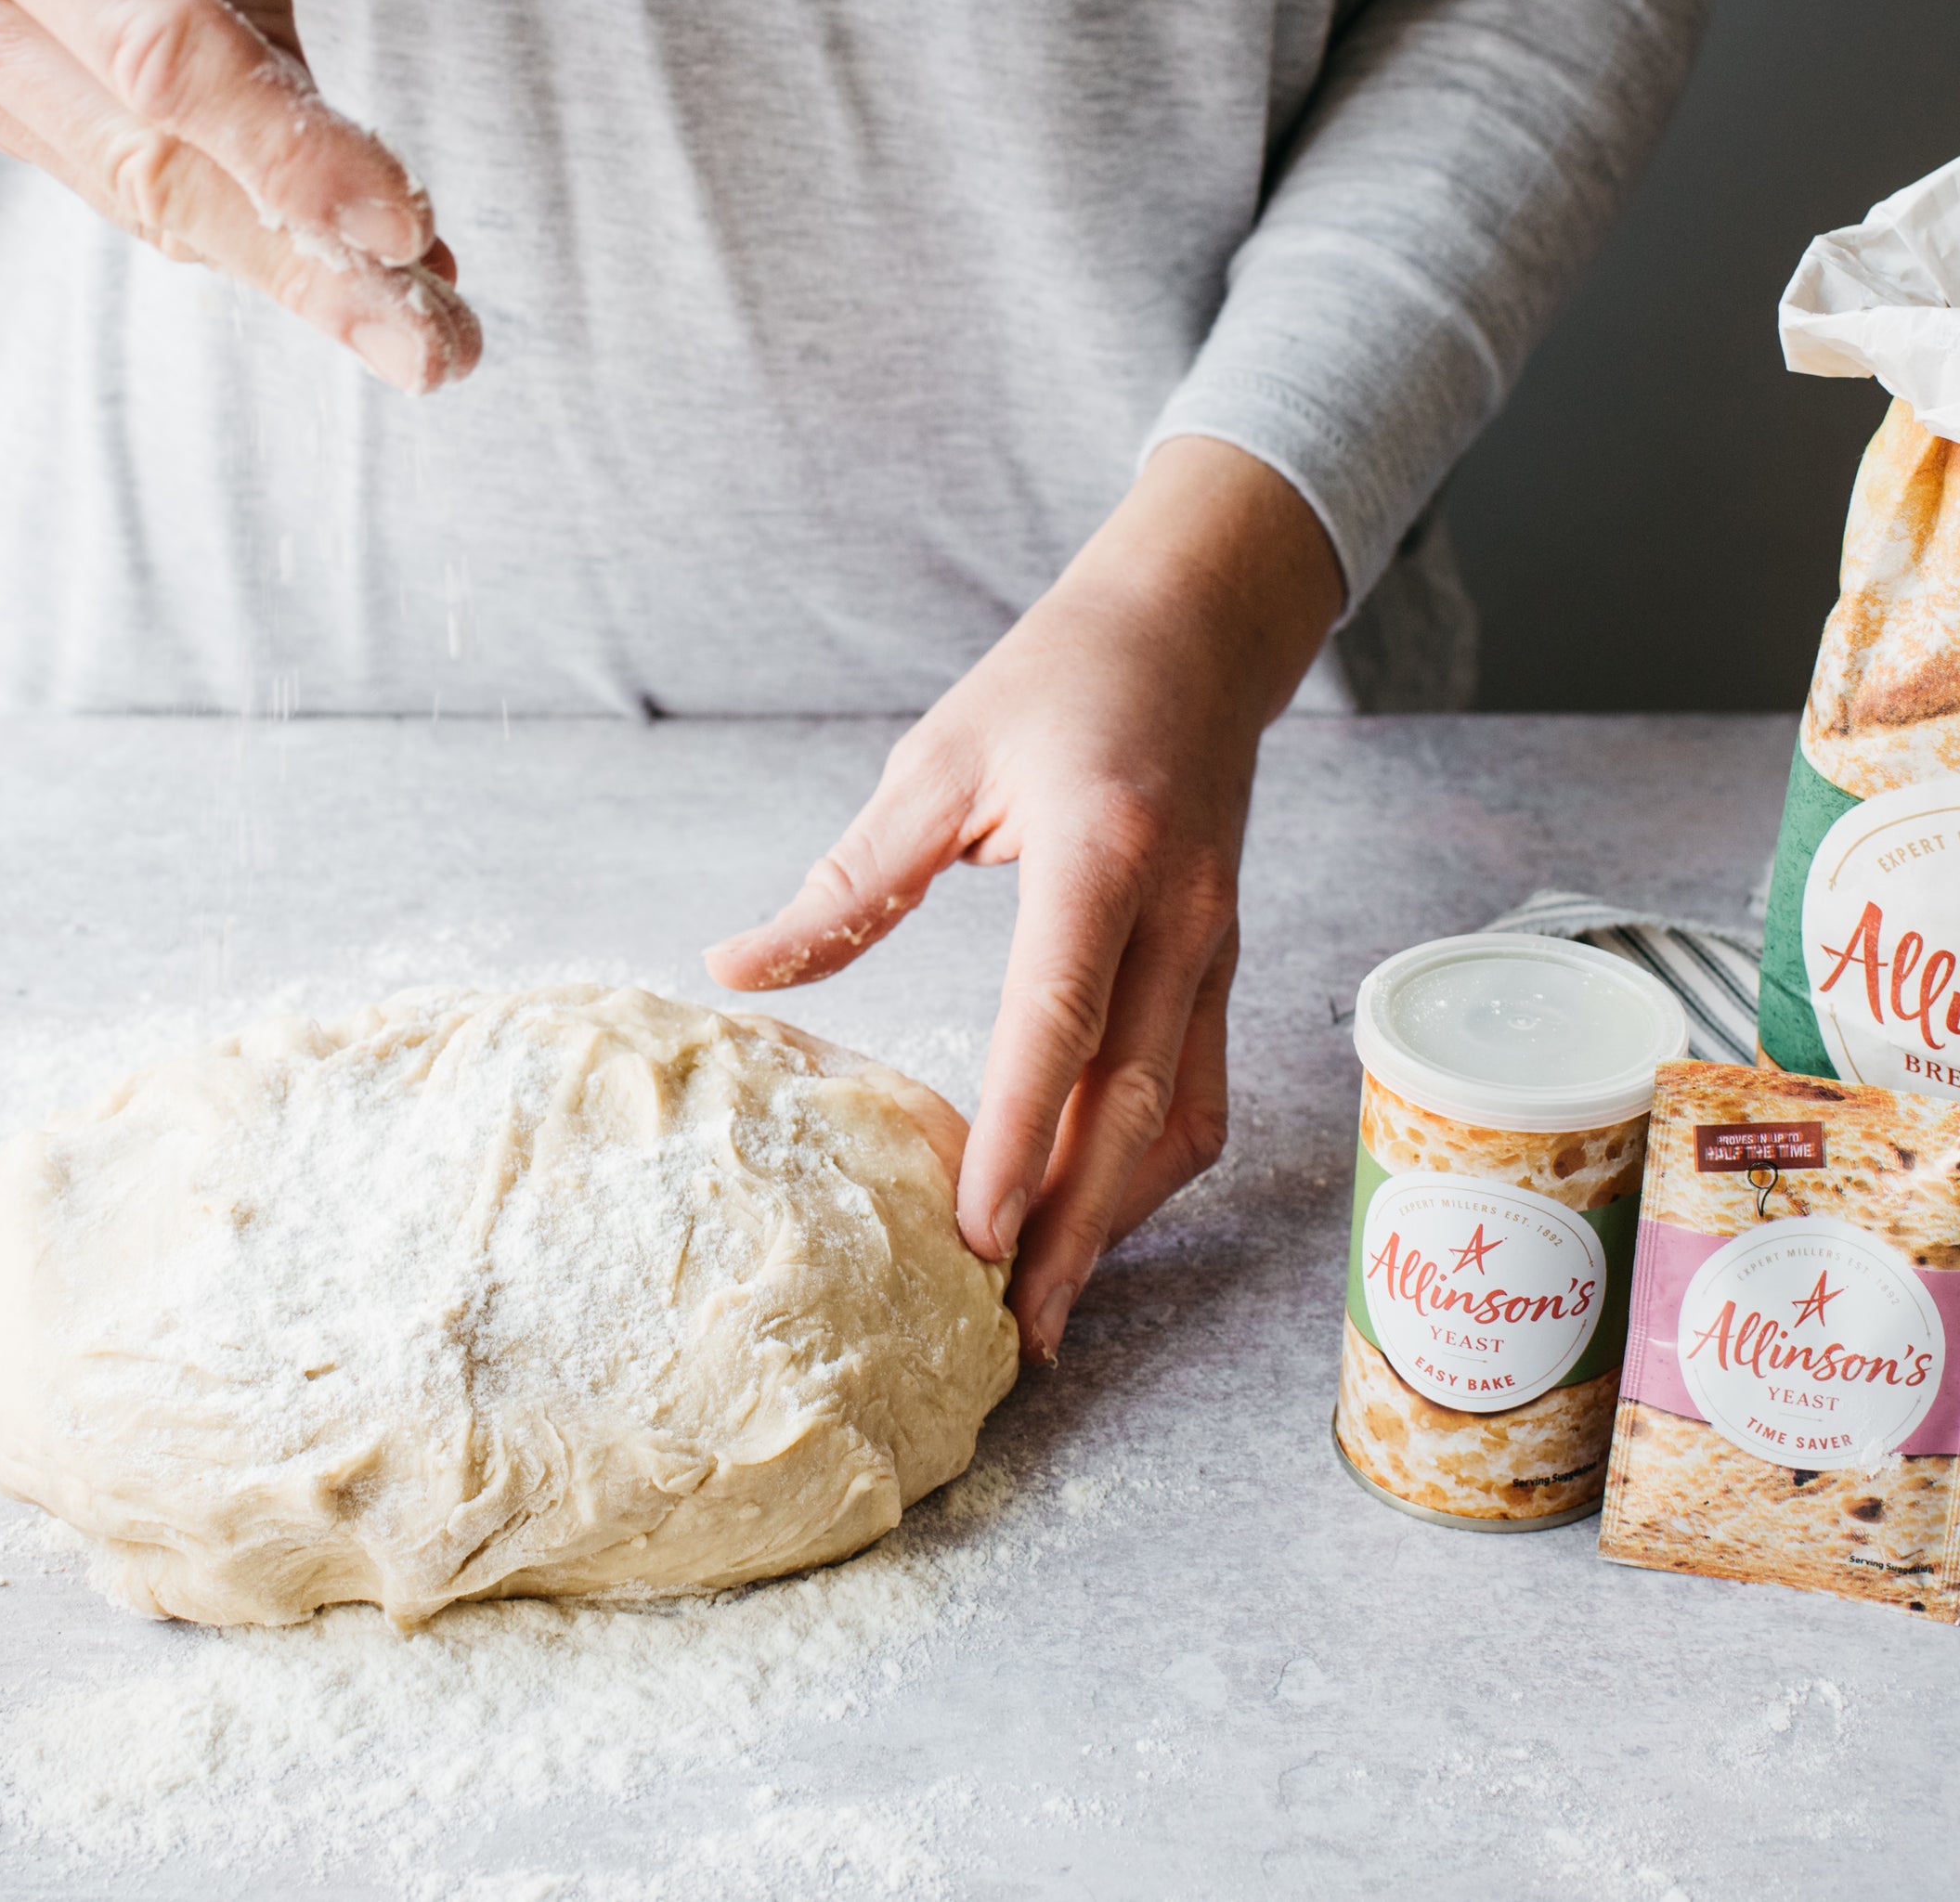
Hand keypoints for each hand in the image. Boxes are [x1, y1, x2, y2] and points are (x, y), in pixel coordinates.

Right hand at [0, 0, 477, 392]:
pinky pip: (131, 179)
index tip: (409, 225)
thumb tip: (318, 150)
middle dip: (309, 269)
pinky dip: (245, 227)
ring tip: (431, 331)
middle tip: (445, 354)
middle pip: (154, 166)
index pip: (163, 61)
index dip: (288, 153)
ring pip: (145, 198)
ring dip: (295, 270)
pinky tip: (353, 267)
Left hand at [706, 439, 1344, 1359]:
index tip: (979, 1236)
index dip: (1020, 1138)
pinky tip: (1094, 1215)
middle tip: (1023, 1327)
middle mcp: (1178, 914)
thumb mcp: (935, 764)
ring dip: (1122, 1216)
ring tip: (1054, 1299)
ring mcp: (1216, 947)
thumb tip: (736, 973)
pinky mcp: (1222, 965)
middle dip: (1079, 1226)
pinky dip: (1150, 1167)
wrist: (1193, 630)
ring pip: (1183, 1115)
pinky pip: (1199, 1088)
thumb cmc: (1054, 685)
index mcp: (1102, 853)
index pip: (1060, 1021)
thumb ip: (849, 884)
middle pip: (1132, 1102)